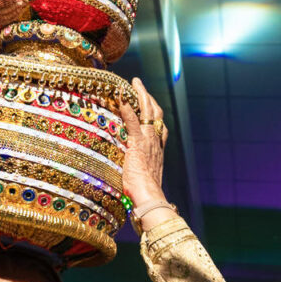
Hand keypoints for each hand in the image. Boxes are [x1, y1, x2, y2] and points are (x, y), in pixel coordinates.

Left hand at [119, 78, 173, 228]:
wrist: (149, 198)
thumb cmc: (143, 196)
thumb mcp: (142, 179)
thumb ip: (136, 172)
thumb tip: (128, 178)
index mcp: (158, 151)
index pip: (159, 127)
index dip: (153, 114)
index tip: (148, 104)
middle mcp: (156, 143)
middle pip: (156, 113)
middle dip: (148, 97)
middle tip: (139, 84)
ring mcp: (148, 142)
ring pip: (148, 111)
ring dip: (141, 95)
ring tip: (134, 83)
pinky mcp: (138, 144)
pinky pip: (133, 120)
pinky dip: (128, 107)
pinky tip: (121, 97)